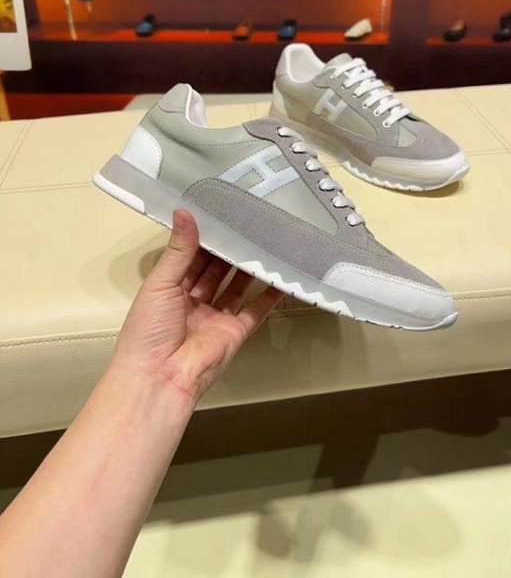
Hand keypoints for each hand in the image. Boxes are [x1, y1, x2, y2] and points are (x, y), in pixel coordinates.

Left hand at [112, 209, 281, 403]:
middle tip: (246, 221)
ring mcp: (215, 317)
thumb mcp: (160, 284)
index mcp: (169, 289)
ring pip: (235, 285)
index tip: (218, 213)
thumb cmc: (149, 331)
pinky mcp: (235, 332)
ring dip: (248, 266)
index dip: (202, 236)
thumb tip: (184, 212)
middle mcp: (192, 301)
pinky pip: (255, 310)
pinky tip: (281, 276)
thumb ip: (179, 249)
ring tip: (264, 240)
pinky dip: (268, 295)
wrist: (161, 379)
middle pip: (214, 269)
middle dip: (227, 248)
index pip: (189, 256)